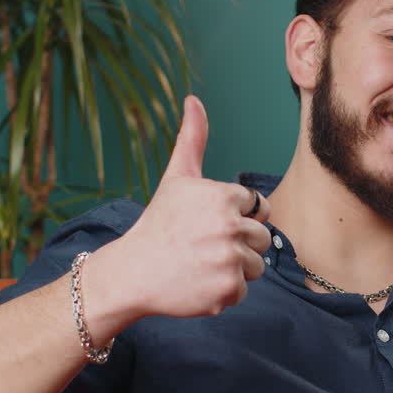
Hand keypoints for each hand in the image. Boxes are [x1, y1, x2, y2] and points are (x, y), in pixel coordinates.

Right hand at [84, 95, 271, 328]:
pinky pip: (243, 290)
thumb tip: (194, 99)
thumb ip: (193, 139)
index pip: (257, 208)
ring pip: (255, 266)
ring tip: (200, 264)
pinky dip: (223, 292)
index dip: (234, 217)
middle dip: (237, 243)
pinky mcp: (228, 290)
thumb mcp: (176, 178)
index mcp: (224, 197)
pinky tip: (198, 283)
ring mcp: (230, 261)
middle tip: (201, 246)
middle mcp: (230, 227)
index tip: (205, 224)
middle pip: (261, 238)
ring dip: (233, 268)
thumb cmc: (158, 223)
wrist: (132, 273)